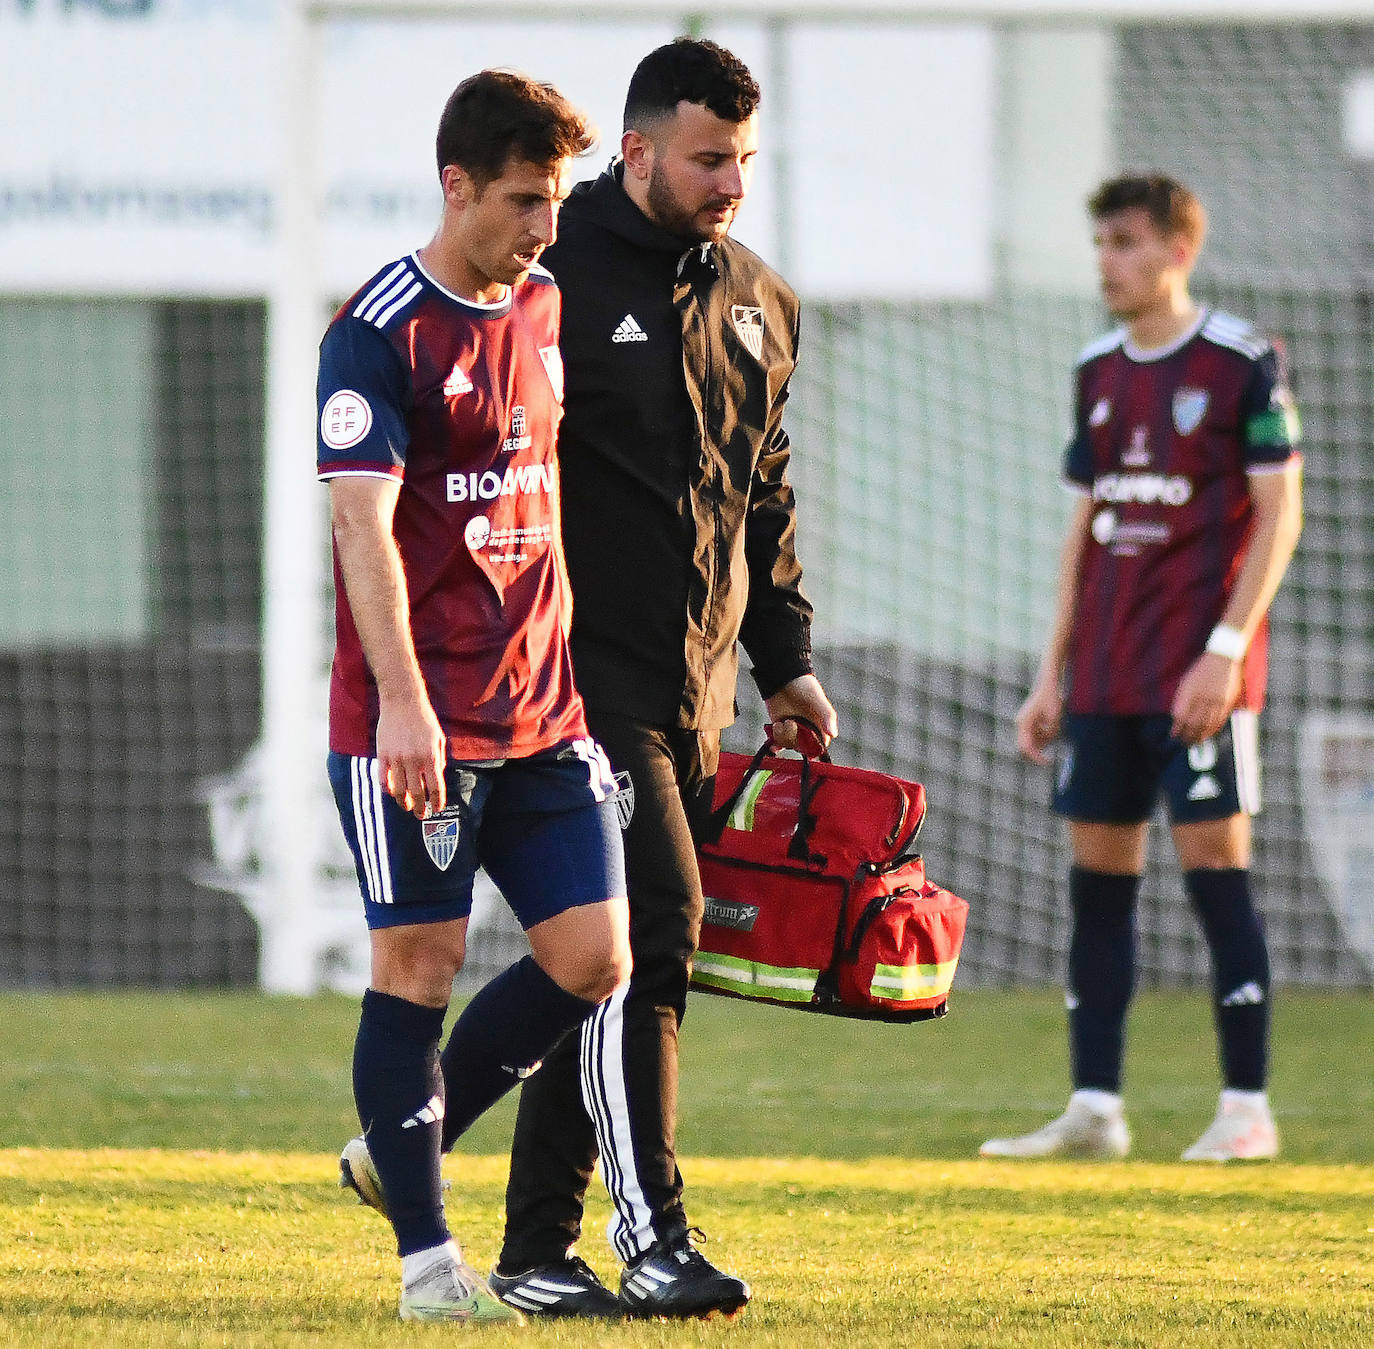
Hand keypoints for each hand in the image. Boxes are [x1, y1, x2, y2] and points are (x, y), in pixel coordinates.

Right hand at [376, 693, 446, 818]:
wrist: (403, 701)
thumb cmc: (424, 719)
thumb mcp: (439, 738)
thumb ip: (439, 759)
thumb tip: (437, 778)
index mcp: (430, 756)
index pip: (436, 787)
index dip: (437, 801)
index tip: (437, 808)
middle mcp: (414, 760)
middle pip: (417, 792)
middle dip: (420, 807)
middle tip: (421, 815)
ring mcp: (396, 758)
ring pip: (399, 789)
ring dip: (403, 802)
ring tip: (406, 806)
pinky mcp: (382, 754)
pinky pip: (383, 778)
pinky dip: (387, 789)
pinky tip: (391, 793)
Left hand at [765, 673, 838, 751]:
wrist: (782, 678)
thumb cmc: (804, 686)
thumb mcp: (817, 700)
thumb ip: (827, 715)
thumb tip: (834, 734)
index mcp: (821, 726)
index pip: (819, 746)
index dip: (811, 745)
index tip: (803, 735)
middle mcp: (808, 731)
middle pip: (802, 748)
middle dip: (794, 737)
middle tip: (790, 722)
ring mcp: (793, 730)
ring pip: (789, 745)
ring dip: (782, 736)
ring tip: (781, 722)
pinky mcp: (780, 729)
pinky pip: (778, 743)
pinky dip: (775, 743)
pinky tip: (773, 744)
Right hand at [1016, 676, 1062, 764]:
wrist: (1050, 684)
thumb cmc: (1052, 700)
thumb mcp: (1055, 720)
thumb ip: (1050, 734)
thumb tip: (1046, 744)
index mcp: (1024, 723)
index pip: (1026, 746)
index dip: (1036, 757)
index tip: (1047, 762)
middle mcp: (1021, 723)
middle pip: (1027, 744)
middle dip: (1039, 749)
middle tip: (1052, 752)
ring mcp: (1024, 721)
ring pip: (1033, 739)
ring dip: (1044, 740)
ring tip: (1055, 726)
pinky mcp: (1030, 720)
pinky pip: (1036, 733)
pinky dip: (1045, 734)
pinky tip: (1053, 723)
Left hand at [1170, 652, 1240, 744]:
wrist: (1224, 657)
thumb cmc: (1203, 668)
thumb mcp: (1187, 680)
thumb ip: (1182, 698)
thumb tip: (1177, 716)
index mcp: (1189, 690)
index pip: (1180, 715)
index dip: (1177, 728)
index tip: (1174, 735)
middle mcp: (1202, 696)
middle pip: (1193, 722)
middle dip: (1187, 735)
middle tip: (1183, 743)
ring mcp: (1216, 699)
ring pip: (1206, 723)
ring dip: (1199, 735)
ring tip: (1193, 743)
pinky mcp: (1228, 701)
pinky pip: (1220, 719)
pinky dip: (1213, 730)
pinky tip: (1208, 735)